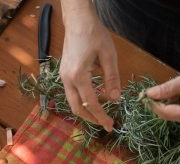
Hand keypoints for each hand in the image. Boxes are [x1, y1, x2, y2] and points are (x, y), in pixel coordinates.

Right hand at [59, 8, 119, 131]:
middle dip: (92, 119)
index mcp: (79, 75)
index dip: (101, 116)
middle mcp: (67, 79)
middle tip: (106, 123)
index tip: (111, 125)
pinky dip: (82, 102)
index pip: (91, 104)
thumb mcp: (108, 55)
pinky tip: (93, 101)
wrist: (77, 21)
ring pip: (72, 103)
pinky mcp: (64, 74)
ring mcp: (63, 77)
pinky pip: (71, 94)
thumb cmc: (94, 34)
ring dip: (86, 112)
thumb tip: (116, 99)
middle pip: (77, 109)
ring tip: (101, 114)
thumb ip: (112, 78)